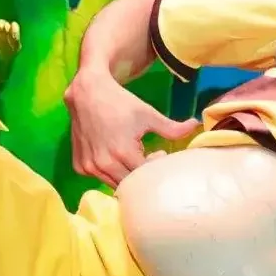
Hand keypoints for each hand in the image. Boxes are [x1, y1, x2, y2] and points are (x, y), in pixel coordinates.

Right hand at [65, 67, 197, 186]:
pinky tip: (114, 156)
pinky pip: (99, 178)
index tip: (158, 154)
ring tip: (130, 156)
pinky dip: (108, 172)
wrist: (87, 92)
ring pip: (113, 183)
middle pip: (130, 184)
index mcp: (123, 153)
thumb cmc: (120, 103)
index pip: (146, 175)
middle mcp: (104, 164)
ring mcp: (89, 167)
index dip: (155, 167)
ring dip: (125, 175)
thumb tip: (196, 126)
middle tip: (145, 157)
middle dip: (141, 174)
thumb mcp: (148, 114)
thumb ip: (172, 128)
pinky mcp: (79, 166)